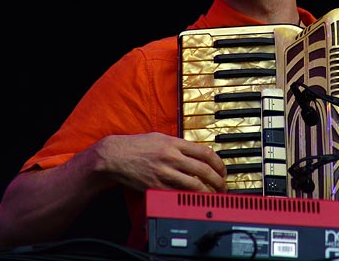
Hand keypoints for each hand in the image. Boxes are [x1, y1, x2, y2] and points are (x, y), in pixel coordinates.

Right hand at [93, 132, 227, 192]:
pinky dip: (188, 198)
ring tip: (213, 196)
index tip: (222, 170)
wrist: (115, 157)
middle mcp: (172, 157)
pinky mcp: (156, 187)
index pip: (205, 153)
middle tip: (223, 186)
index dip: (219, 163)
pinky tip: (194, 200)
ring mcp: (164, 173)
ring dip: (207, 192)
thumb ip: (179, 144)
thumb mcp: (161, 137)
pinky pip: (177, 194)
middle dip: (218, 180)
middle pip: (204, 170)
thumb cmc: (137, 146)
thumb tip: (197, 152)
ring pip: (193, 185)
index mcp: (175, 144)